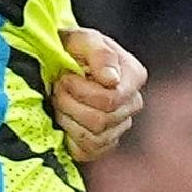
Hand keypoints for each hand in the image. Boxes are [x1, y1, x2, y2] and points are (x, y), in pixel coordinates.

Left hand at [53, 26, 146, 162]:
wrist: (61, 59)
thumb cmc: (73, 47)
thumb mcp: (82, 39)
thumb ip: (99, 54)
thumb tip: (111, 80)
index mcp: (133, 76)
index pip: (110, 99)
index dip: (80, 90)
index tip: (65, 75)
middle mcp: (132, 103)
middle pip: (100, 121)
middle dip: (69, 104)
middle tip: (57, 87)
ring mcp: (120, 125)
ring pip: (94, 139)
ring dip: (67, 119)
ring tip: (59, 101)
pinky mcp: (105, 142)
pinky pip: (89, 152)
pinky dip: (70, 138)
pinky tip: (64, 119)